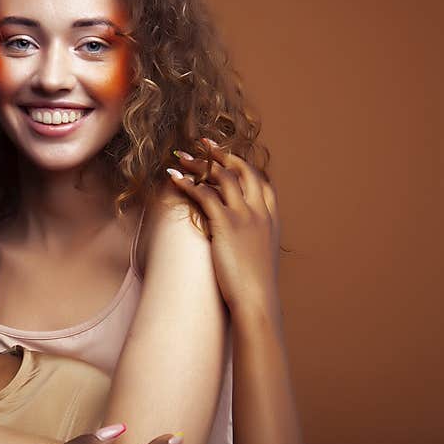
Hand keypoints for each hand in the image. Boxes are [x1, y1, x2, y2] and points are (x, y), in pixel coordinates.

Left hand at [168, 139, 280, 319]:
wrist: (257, 300)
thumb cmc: (255, 286)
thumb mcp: (260, 256)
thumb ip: (254, 240)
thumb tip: (240, 238)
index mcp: (271, 218)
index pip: (261, 180)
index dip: (243, 164)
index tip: (227, 156)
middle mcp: (260, 212)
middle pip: (242, 170)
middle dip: (222, 153)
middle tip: (204, 143)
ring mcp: (245, 216)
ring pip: (221, 177)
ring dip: (199, 163)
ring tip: (180, 156)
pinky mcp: (226, 224)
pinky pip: (203, 194)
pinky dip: (186, 182)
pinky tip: (172, 177)